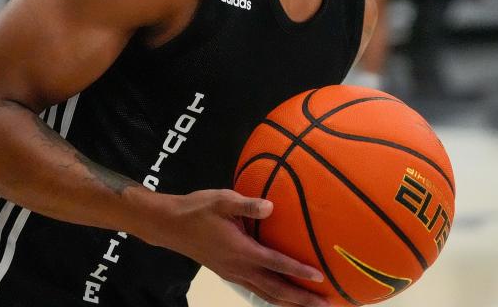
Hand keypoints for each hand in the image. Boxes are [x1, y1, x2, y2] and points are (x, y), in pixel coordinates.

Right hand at [138, 189, 328, 306]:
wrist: (171, 226)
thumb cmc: (198, 209)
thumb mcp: (222, 200)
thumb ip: (247, 204)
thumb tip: (271, 206)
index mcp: (241, 251)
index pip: (276, 264)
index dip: (298, 271)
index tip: (320, 277)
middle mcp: (239, 268)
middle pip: (276, 290)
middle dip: (301, 299)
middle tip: (326, 305)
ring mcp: (234, 274)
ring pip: (266, 295)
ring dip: (290, 302)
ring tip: (311, 306)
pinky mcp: (229, 273)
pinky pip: (257, 290)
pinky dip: (274, 297)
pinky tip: (283, 296)